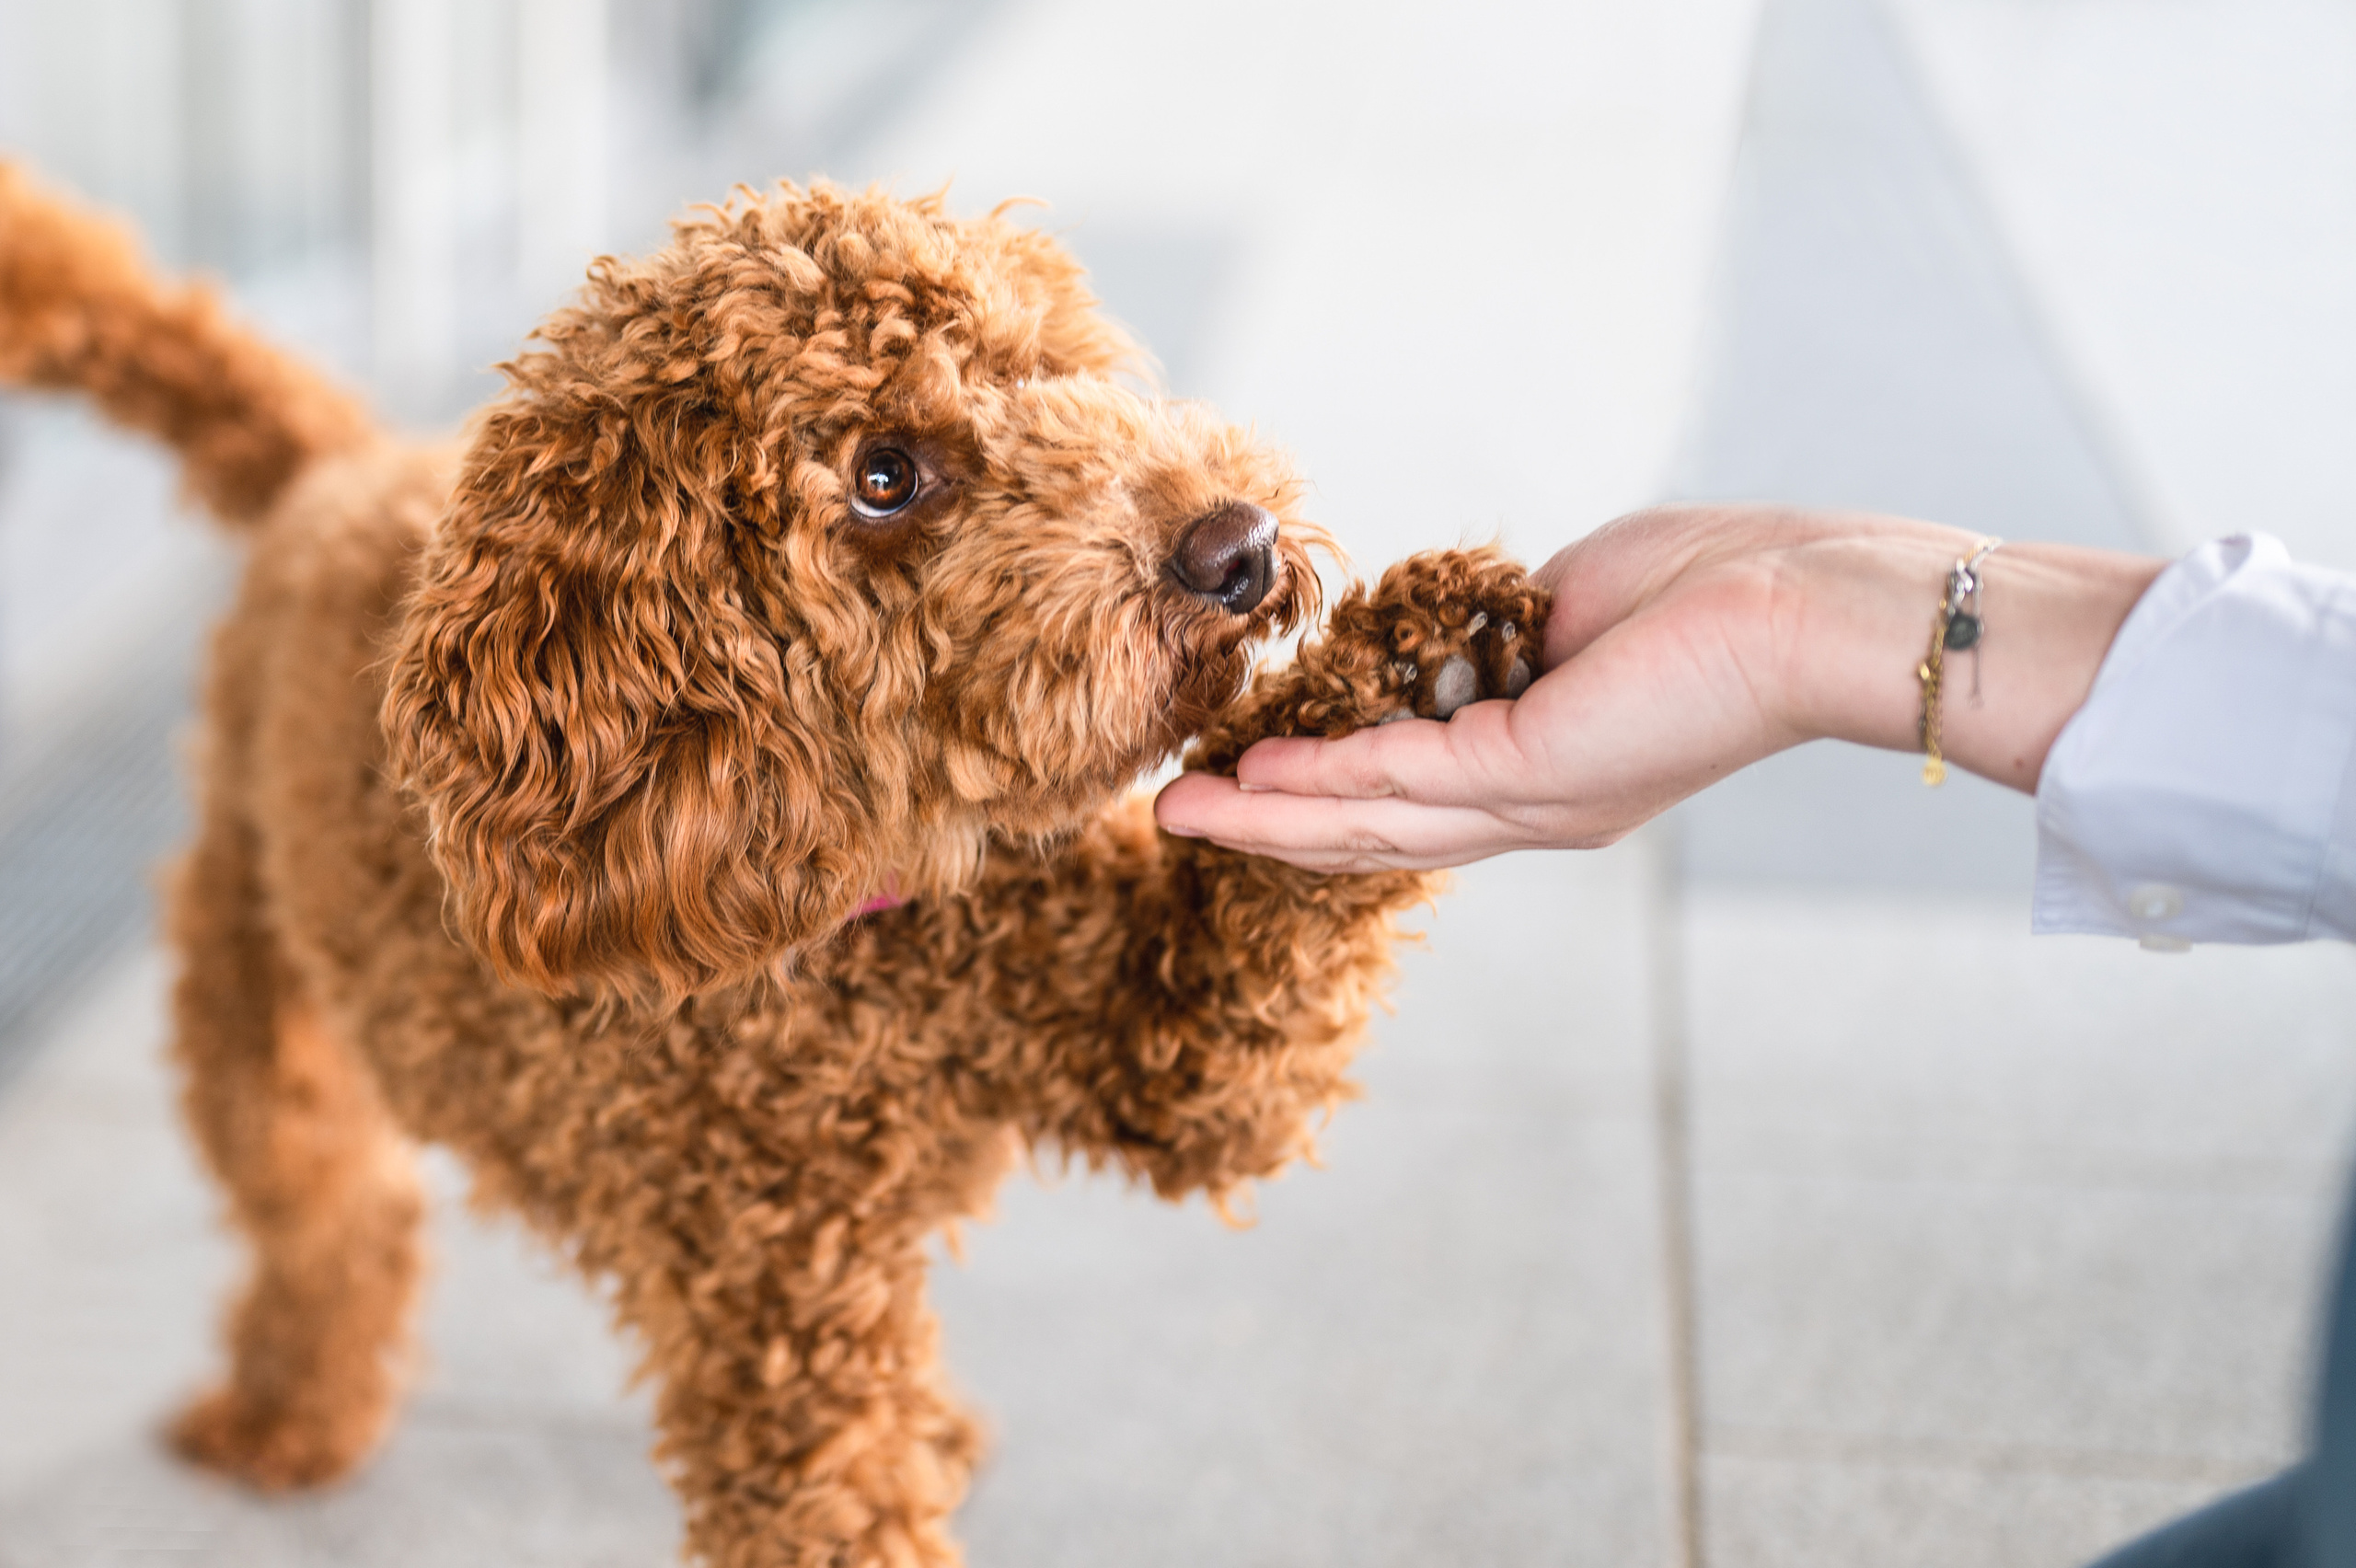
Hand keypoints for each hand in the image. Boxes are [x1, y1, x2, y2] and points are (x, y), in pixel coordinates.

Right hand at [1154, 504, 2164, 872]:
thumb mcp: (1578, 607)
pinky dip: (1323, 778)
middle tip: (1177, 817)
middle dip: (1270, 825)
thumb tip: (1460, 627)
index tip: (1247, 772)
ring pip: (1373, 821)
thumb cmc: (1727, 589)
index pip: (1414, 796)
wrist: (1816, 607)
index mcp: (1553, 771)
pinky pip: (1404, 776)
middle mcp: (1538, 806)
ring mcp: (1535, 797)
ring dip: (1269, 817)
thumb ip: (1505, 632)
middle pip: (1374, 833)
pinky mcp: (1536, 768)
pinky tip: (1259, 773)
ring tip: (1181, 811)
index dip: (1322, 792)